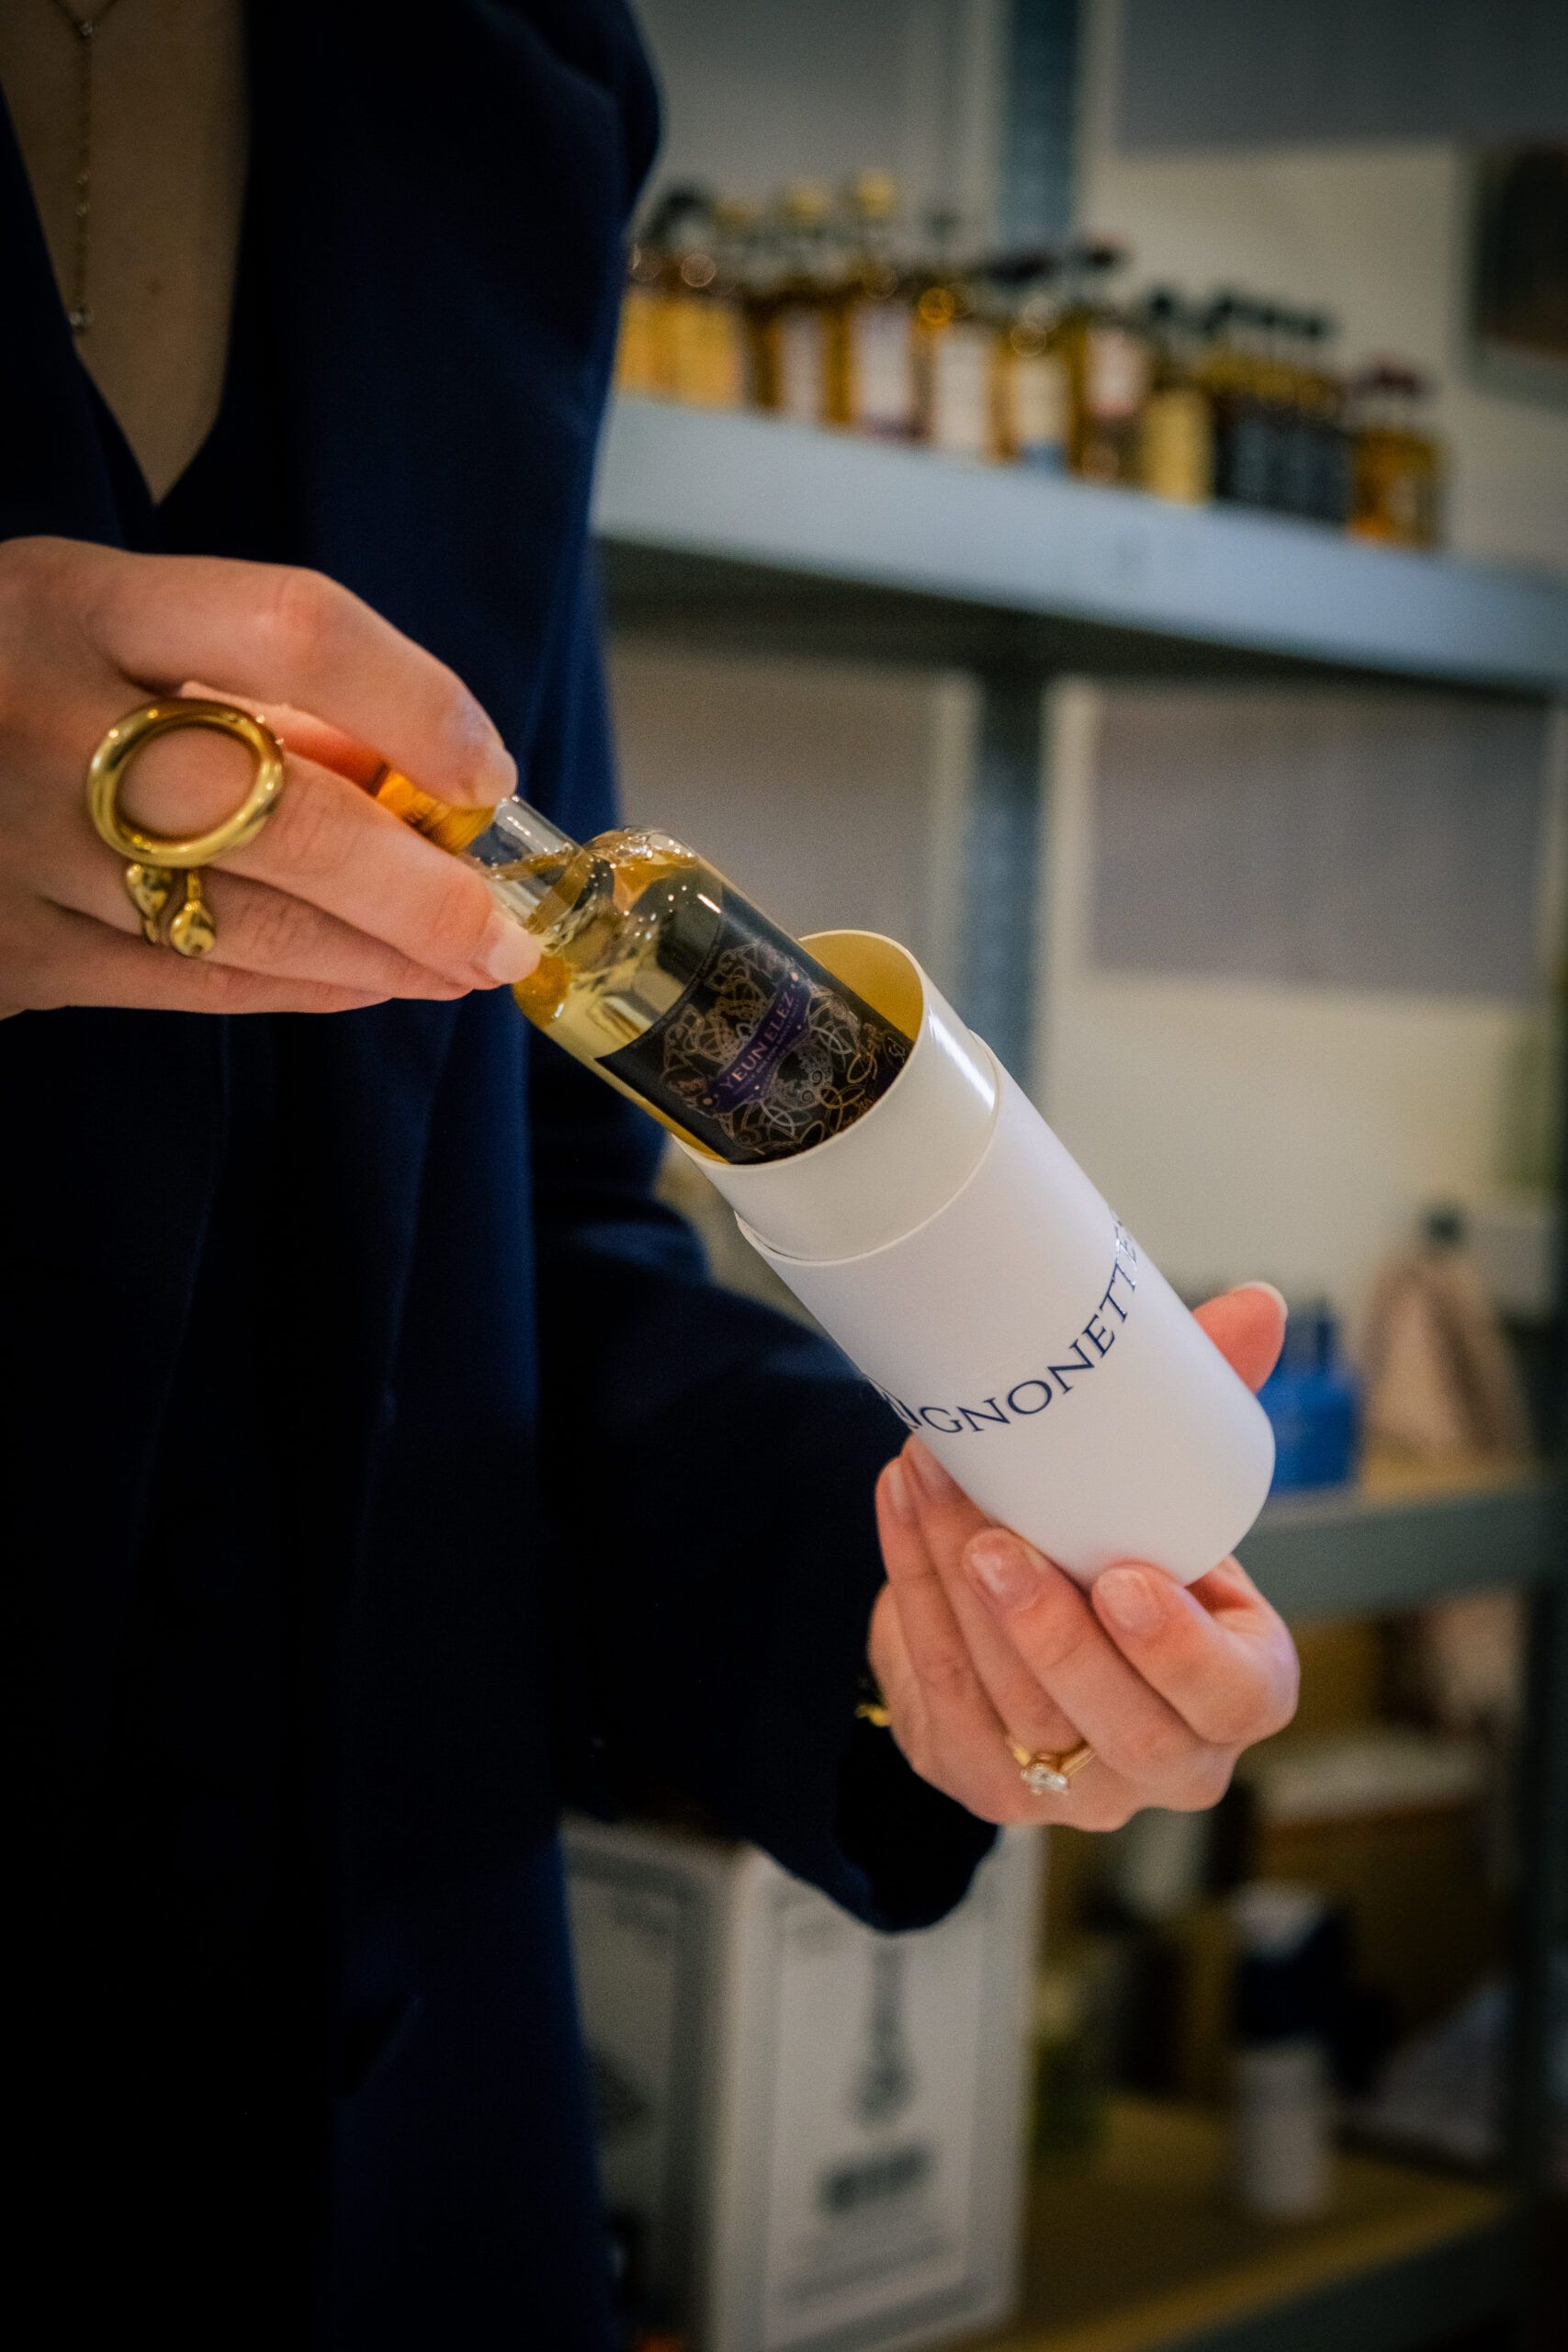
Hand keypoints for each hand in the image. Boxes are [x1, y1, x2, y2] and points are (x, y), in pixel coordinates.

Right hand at [0, 535, 539, 1016]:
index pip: (293, 629)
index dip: (418, 702)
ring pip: (249, 927)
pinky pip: (188, 985)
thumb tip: (412, 776)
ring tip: (466, 966)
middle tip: (509, 933)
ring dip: (385, 959)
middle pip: (291, 819)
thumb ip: (242, 685)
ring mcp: (15, 852)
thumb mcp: (91, 619)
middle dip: (427, 891)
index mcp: (71, 604)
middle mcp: (44, 726)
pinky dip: (299, 989)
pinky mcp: (4, 954)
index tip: (486, 768)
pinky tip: (369, 983)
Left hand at [868, 1284, 1297, 1827]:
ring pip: (1010, 1706)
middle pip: (1117, 1723)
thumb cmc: (1126, 1551)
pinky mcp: (971, 1772)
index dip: (1181, 1654)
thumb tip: (1256, 1304)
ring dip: (956, 1587)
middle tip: (996, 1539)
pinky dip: (912, 1590)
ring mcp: (1063, 1786)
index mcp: (1238, 1692)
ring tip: (931, 1480)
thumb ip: (1208, 1409)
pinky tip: (900, 1504)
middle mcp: (1160, 1762)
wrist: (1030, 1609)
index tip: (1123, 1577)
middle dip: (1048, 1631)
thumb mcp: (1171, 1493)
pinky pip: (937, 1691)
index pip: (1237, 1700)